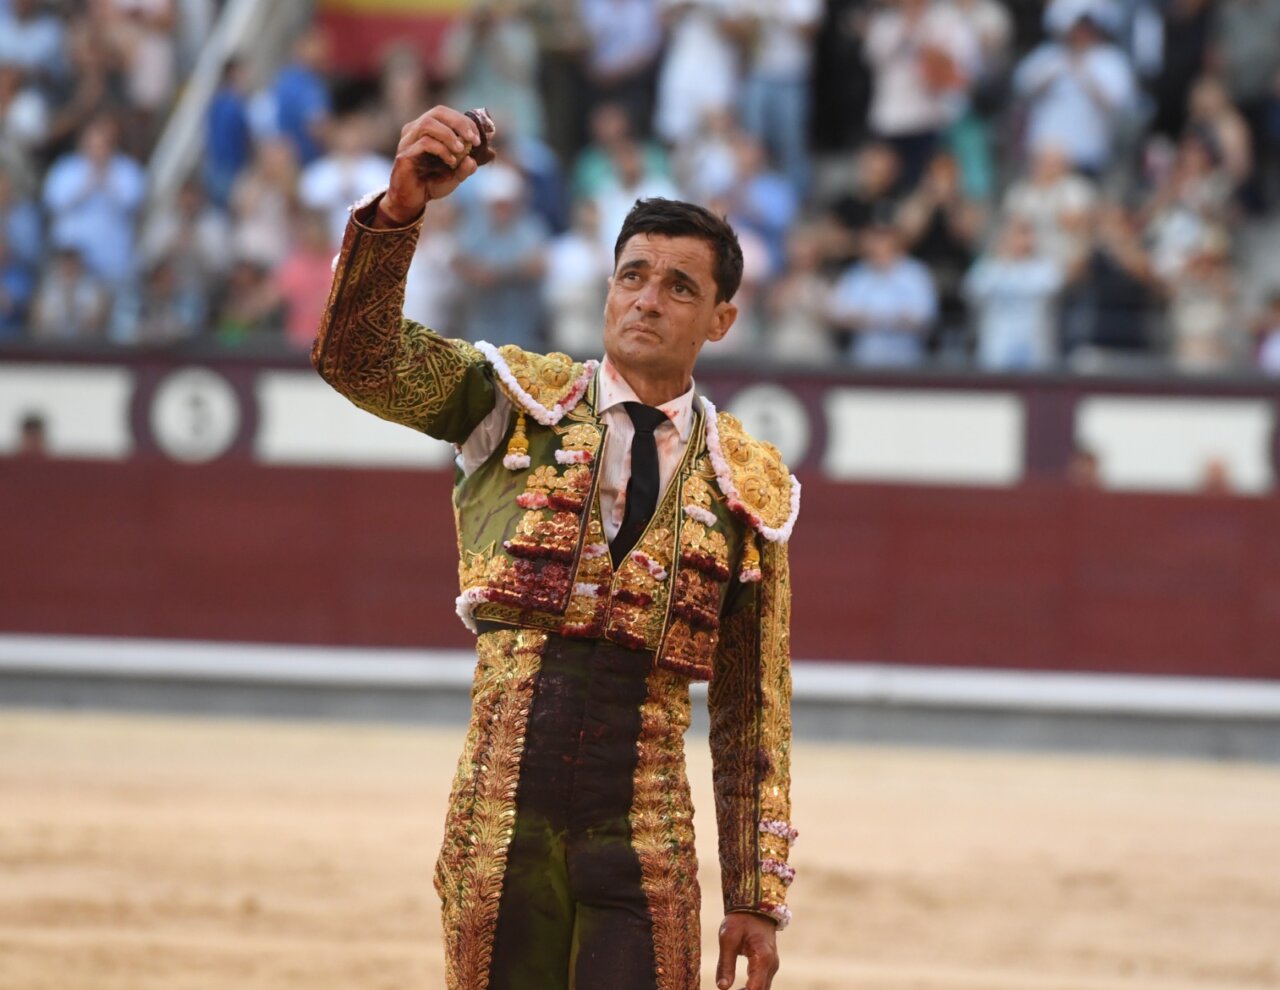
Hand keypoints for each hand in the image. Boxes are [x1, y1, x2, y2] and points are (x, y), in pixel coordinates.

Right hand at [381, 106, 482, 224]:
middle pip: (438, 112)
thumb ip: (466, 167)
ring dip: (449, 135)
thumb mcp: (455, 175)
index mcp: (426, 129)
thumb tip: (473, 159)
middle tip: (473, 140)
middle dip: (459, 123)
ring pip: (428, 123)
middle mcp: (414, 130)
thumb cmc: (432, 183)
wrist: (412, 201)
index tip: (478, 138)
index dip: (464, 122)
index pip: (446, 114)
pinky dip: (442, 150)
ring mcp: (408, 141)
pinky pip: (424, 143)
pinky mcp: (404, 154)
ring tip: (462, 150)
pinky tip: (451, 162)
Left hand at [715, 913, 778, 989]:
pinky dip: (752, 987)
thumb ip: (725, 964)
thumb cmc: (740, 919)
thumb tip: (722, 988)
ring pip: (763, 989)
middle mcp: (771, 965)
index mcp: (762, 959)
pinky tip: (739, 987)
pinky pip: (763, 982)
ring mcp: (772, 965)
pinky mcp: (769, 964)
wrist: (754, 905)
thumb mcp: (728, 938)